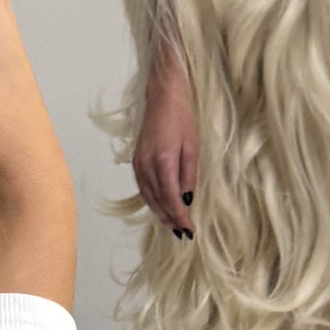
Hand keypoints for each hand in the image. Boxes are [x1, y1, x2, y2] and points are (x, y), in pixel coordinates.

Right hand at [131, 46, 198, 236]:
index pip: (172, 199)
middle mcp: (147, 165)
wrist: (163, 96)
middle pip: (158, 201)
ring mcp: (138, 163)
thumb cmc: (182, 118)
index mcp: (164, 161)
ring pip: (148, 197)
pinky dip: (152, 201)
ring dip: (160, 213)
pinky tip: (161, 207)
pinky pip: (143, 188)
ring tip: (173, 225)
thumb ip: (188, 176)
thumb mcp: (193, 147)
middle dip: (171, 219)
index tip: (190, 230)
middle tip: (184, 233)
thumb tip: (187, 200)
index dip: (181, 217)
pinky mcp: (136, 160)